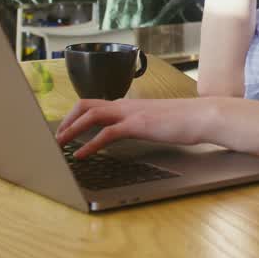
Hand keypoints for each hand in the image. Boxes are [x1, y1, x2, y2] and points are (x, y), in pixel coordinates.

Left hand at [55, 98, 215, 158]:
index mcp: (128, 104)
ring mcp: (131, 113)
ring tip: (59, 144)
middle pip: (86, 104)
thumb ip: (138, 124)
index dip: (76, 115)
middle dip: (67, 119)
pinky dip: (89, 144)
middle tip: (57, 136)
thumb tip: (129, 132)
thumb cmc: (182, 121)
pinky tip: (81, 154)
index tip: (65, 128)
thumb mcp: (154, 122)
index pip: (95, 103)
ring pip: (91, 114)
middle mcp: (125, 105)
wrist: (201, 116)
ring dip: (71, 129)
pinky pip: (106, 133)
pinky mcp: (137, 124)